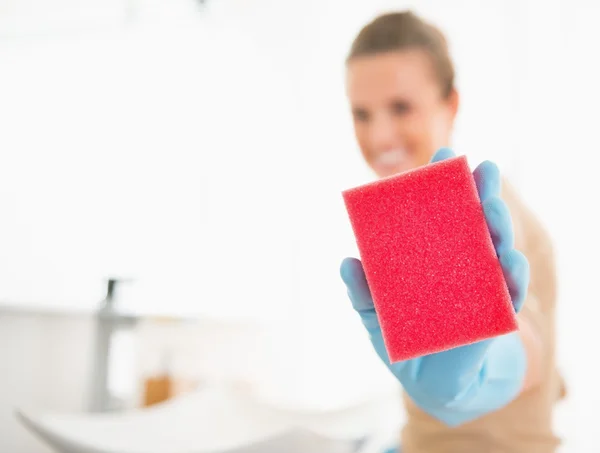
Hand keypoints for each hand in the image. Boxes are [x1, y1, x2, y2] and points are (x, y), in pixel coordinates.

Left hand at [340, 148, 529, 425]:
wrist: (440, 387)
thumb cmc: (404, 347)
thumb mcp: (376, 321)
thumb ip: (362, 295)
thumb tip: (346, 263)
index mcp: (429, 261)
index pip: (435, 217)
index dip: (439, 188)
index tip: (441, 159)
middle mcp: (459, 265)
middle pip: (472, 223)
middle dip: (478, 195)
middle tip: (482, 170)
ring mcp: (483, 285)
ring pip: (496, 247)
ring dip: (498, 227)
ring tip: (493, 209)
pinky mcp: (501, 313)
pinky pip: (511, 289)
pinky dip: (512, 275)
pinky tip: (510, 261)